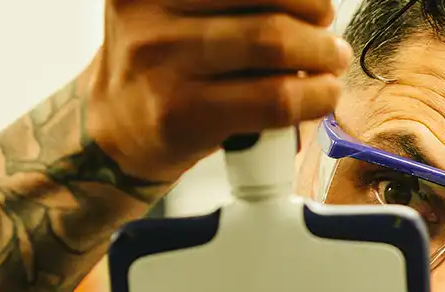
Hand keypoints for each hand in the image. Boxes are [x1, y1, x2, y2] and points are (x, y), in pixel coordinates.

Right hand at [85, 0, 349, 181]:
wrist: (114, 127)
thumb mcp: (176, 10)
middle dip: (315, 14)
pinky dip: (315, 95)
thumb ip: (234, 2)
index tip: (315, 3)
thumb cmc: (166, 63)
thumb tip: (315, 2)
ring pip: (272, 43)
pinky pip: (274, 98)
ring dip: (322, 53)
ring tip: (330, 61)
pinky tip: (322, 94)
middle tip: (327, 31)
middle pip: (266, 0)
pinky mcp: (182, 114)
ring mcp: (161, 63)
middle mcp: (147, 12)